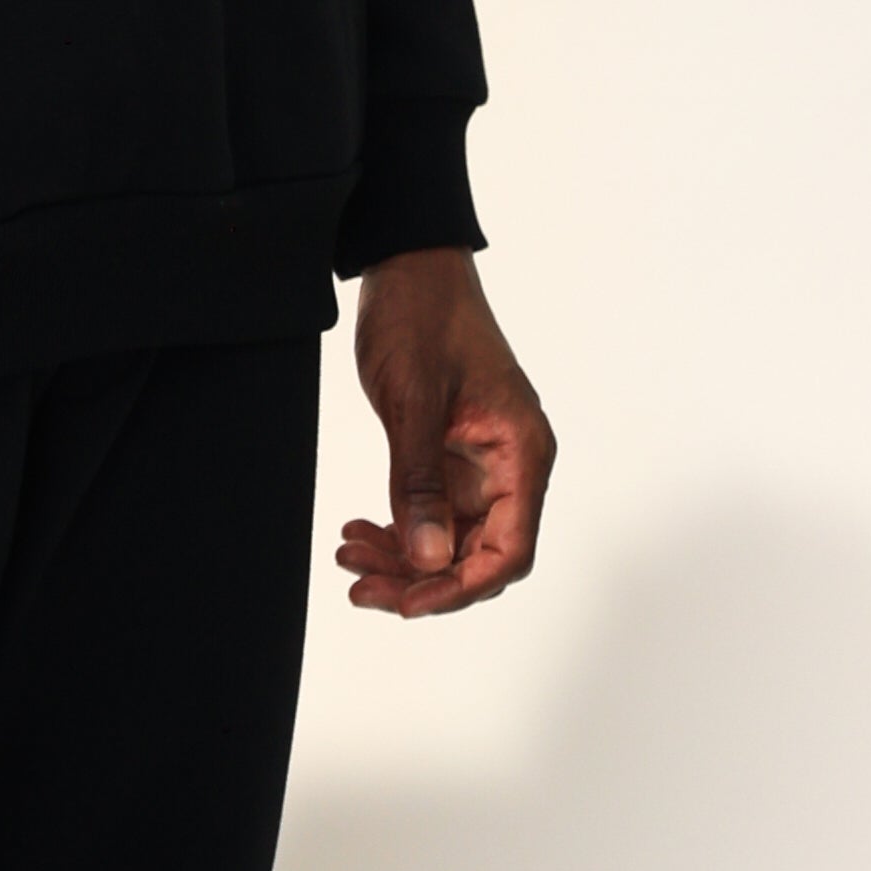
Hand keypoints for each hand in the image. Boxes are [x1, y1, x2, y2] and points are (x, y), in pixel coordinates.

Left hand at [337, 248, 554, 618]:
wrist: (409, 268)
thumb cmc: (423, 318)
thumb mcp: (415, 402)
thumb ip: (420, 484)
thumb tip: (428, 559)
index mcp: (522, 452)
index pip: (509, 549)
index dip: (460, 586)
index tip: (407, 602)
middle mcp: (511, 465)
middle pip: (479, 554)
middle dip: (420, 578)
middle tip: (360, 585)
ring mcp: (482, 464)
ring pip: (450, 540)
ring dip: (402, 557)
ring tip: (348, 555)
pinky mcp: (452, 457)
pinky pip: (432, 514)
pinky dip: (397, 528)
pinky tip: (359, 529)